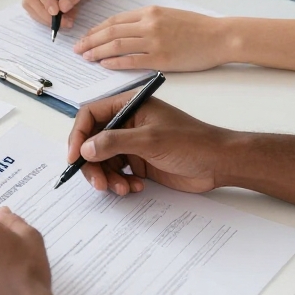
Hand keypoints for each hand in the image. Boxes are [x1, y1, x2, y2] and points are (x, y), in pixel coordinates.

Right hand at [69, 94, 233, 195]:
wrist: (219, 163)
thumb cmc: (191, 142)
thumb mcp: (150, 139)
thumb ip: (115, 142)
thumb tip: (85, 149)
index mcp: (128, 106)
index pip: (90, 115)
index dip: (78, 135)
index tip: (74, 157)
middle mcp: (126, 123)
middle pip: (93, 141)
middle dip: (92, 164)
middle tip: (99, 184)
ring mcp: (132, 143)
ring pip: (103, 161)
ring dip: (107, 178)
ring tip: (122, 189)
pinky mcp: (139, 162)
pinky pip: (117, 173)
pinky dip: (121, 183)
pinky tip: (136, 188)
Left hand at [76, 7, 229, 71]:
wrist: (220, 36)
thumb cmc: (197, 28)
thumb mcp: (169, 16)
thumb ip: (147, 21)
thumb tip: (125, 30)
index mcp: (149, 12)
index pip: (114, 20)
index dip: (96, 29)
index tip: (86, 36)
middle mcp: (149, 24)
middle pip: (110, 32)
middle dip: (90, 41)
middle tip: (77, 48)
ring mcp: (154, 42)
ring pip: (116, 46)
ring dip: (97, 52)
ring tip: (86, 57)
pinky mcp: (161, 59)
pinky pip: (131, 61)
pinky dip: (114, 62)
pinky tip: (104, 65)